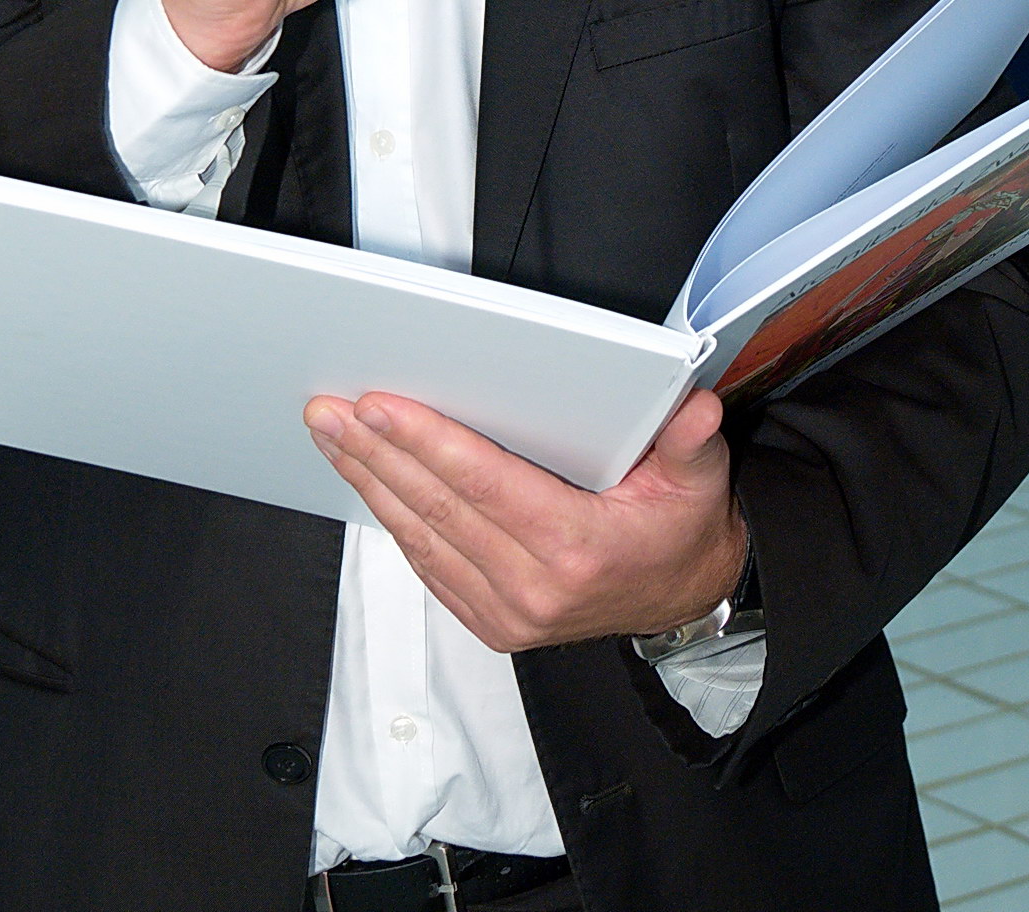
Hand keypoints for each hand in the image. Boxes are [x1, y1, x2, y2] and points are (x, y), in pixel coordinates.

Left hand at [303, 386, 746, 649]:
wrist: (680, 598)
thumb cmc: (678, 528)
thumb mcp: (698, 479)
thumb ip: (690, 441)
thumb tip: (695, 407)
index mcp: (578, 548)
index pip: (486, 485)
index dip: (428, 443)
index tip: (380, 407)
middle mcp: (535, 589)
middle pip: (438, 509)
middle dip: (376, 454)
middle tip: (330, 409)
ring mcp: (507, 613)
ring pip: (421, 538)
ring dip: (369, 482)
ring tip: (331, 435)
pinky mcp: (490, 622)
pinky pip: (428, 565)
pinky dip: (391, 519)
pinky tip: (365, 479)